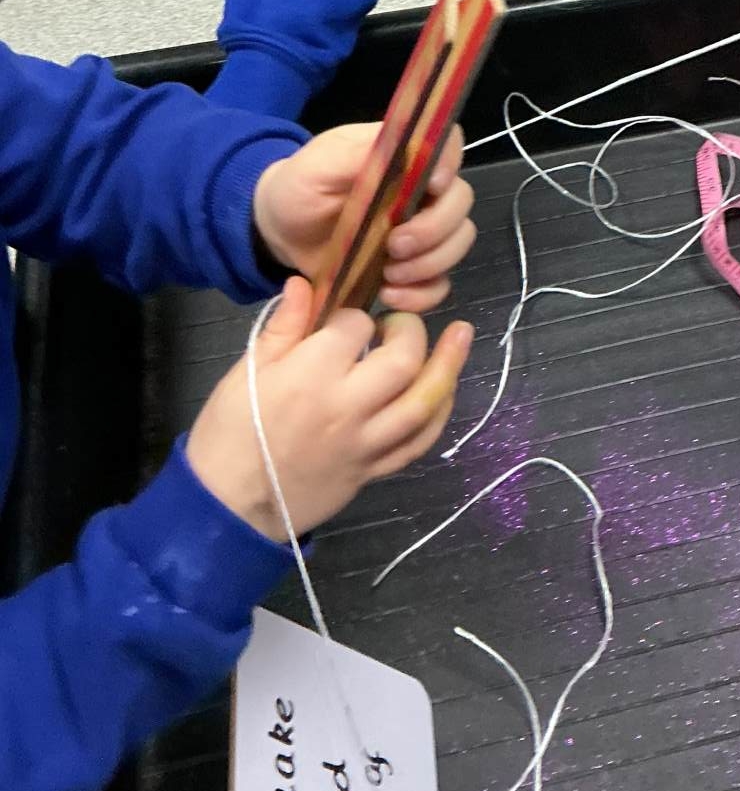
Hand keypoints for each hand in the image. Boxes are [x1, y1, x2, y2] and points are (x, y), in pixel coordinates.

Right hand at [187, 275, 473, 539]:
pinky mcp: (372, 471)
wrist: (226, 508)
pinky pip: (417, 442)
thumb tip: (304, 282)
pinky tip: (444, 391)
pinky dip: (438, 413)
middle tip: (396, 326)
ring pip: (423, 403)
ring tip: (463, 334)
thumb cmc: (230, 433)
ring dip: (448, 366)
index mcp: (311, 376)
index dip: (354, 317)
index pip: (355, 327)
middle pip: (403, 360)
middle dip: (409, 332)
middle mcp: (348, 408)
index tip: (343, 322)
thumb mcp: (247, 370)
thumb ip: (283, 326)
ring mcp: (365, 444)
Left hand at [253, 123, 475, 313]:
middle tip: (394, 246)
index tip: (433, 186)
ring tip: (388, 275)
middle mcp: (421, 191)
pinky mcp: (411, 269)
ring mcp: (420, 231)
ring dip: (430, 263)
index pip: (449, 146)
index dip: (451, 163)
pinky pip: (439, 283)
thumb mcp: (320, 163)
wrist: (279, 231)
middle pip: (460, 202)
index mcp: (404, 156)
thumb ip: (361, 152)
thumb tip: (407, 145)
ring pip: (457, 243)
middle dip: (435, 229)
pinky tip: (388, 295)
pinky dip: (423, 294)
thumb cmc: (300, 187)